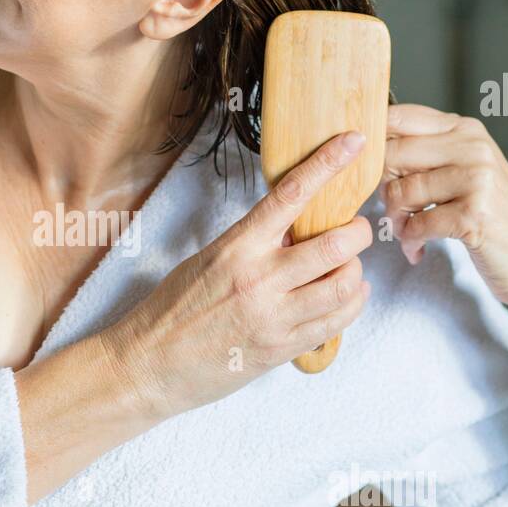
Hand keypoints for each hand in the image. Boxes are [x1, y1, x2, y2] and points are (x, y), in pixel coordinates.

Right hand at [103, 131, 373, 421]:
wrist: (149, 363)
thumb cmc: (173, 309)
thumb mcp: (209, 260)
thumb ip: (252, 245)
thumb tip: (294, 229)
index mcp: (237, 247)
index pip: (291, 195)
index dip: (328, 164)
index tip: (353, 143)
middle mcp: (259, 278)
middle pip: (335, 244)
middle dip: (358, 232)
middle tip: (358, 230)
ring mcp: (273, 317)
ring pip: (343, 286)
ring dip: (356, 272)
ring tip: (349, 269)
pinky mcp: (281, 349)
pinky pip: (335, 323)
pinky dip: (351, 305)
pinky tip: (348, 298)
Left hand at [380, 104, 507, 317]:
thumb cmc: (487, 212)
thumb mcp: (461, 169)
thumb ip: (423, 153)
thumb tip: (366, 148)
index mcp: (464, 129)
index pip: (399, 117)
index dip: (370, 141)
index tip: (363, 166)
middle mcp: (471, 147)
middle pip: (392, 155)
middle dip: (381, 189)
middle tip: (392, 210)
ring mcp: (475, 179)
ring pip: (401, 192)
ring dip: (396, 221)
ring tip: (406, 233)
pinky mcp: (474, 214)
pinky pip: (417, 225)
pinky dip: (411, 242)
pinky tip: (418, 249)